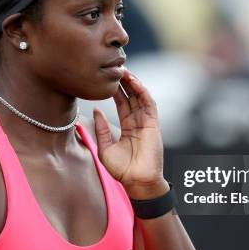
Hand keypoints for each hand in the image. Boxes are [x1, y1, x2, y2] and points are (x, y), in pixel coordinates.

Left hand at [93, 69, 168, 198]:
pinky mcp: (153, 124)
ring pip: (140, 97)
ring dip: (133, 83)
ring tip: (123, 70)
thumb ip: (101, 129)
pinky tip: (134, 82)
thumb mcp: (105, 148)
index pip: (121, 103)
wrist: (137, 182)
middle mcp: (137, 122)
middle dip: (123, 82)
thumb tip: (95, 110)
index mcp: (127, 127)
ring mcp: (146, 122)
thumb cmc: (122, 170)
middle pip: (131, 97)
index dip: (115, 90)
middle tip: (114, 67)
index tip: (106, 78)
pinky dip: (142, 92)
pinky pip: (148, 104)